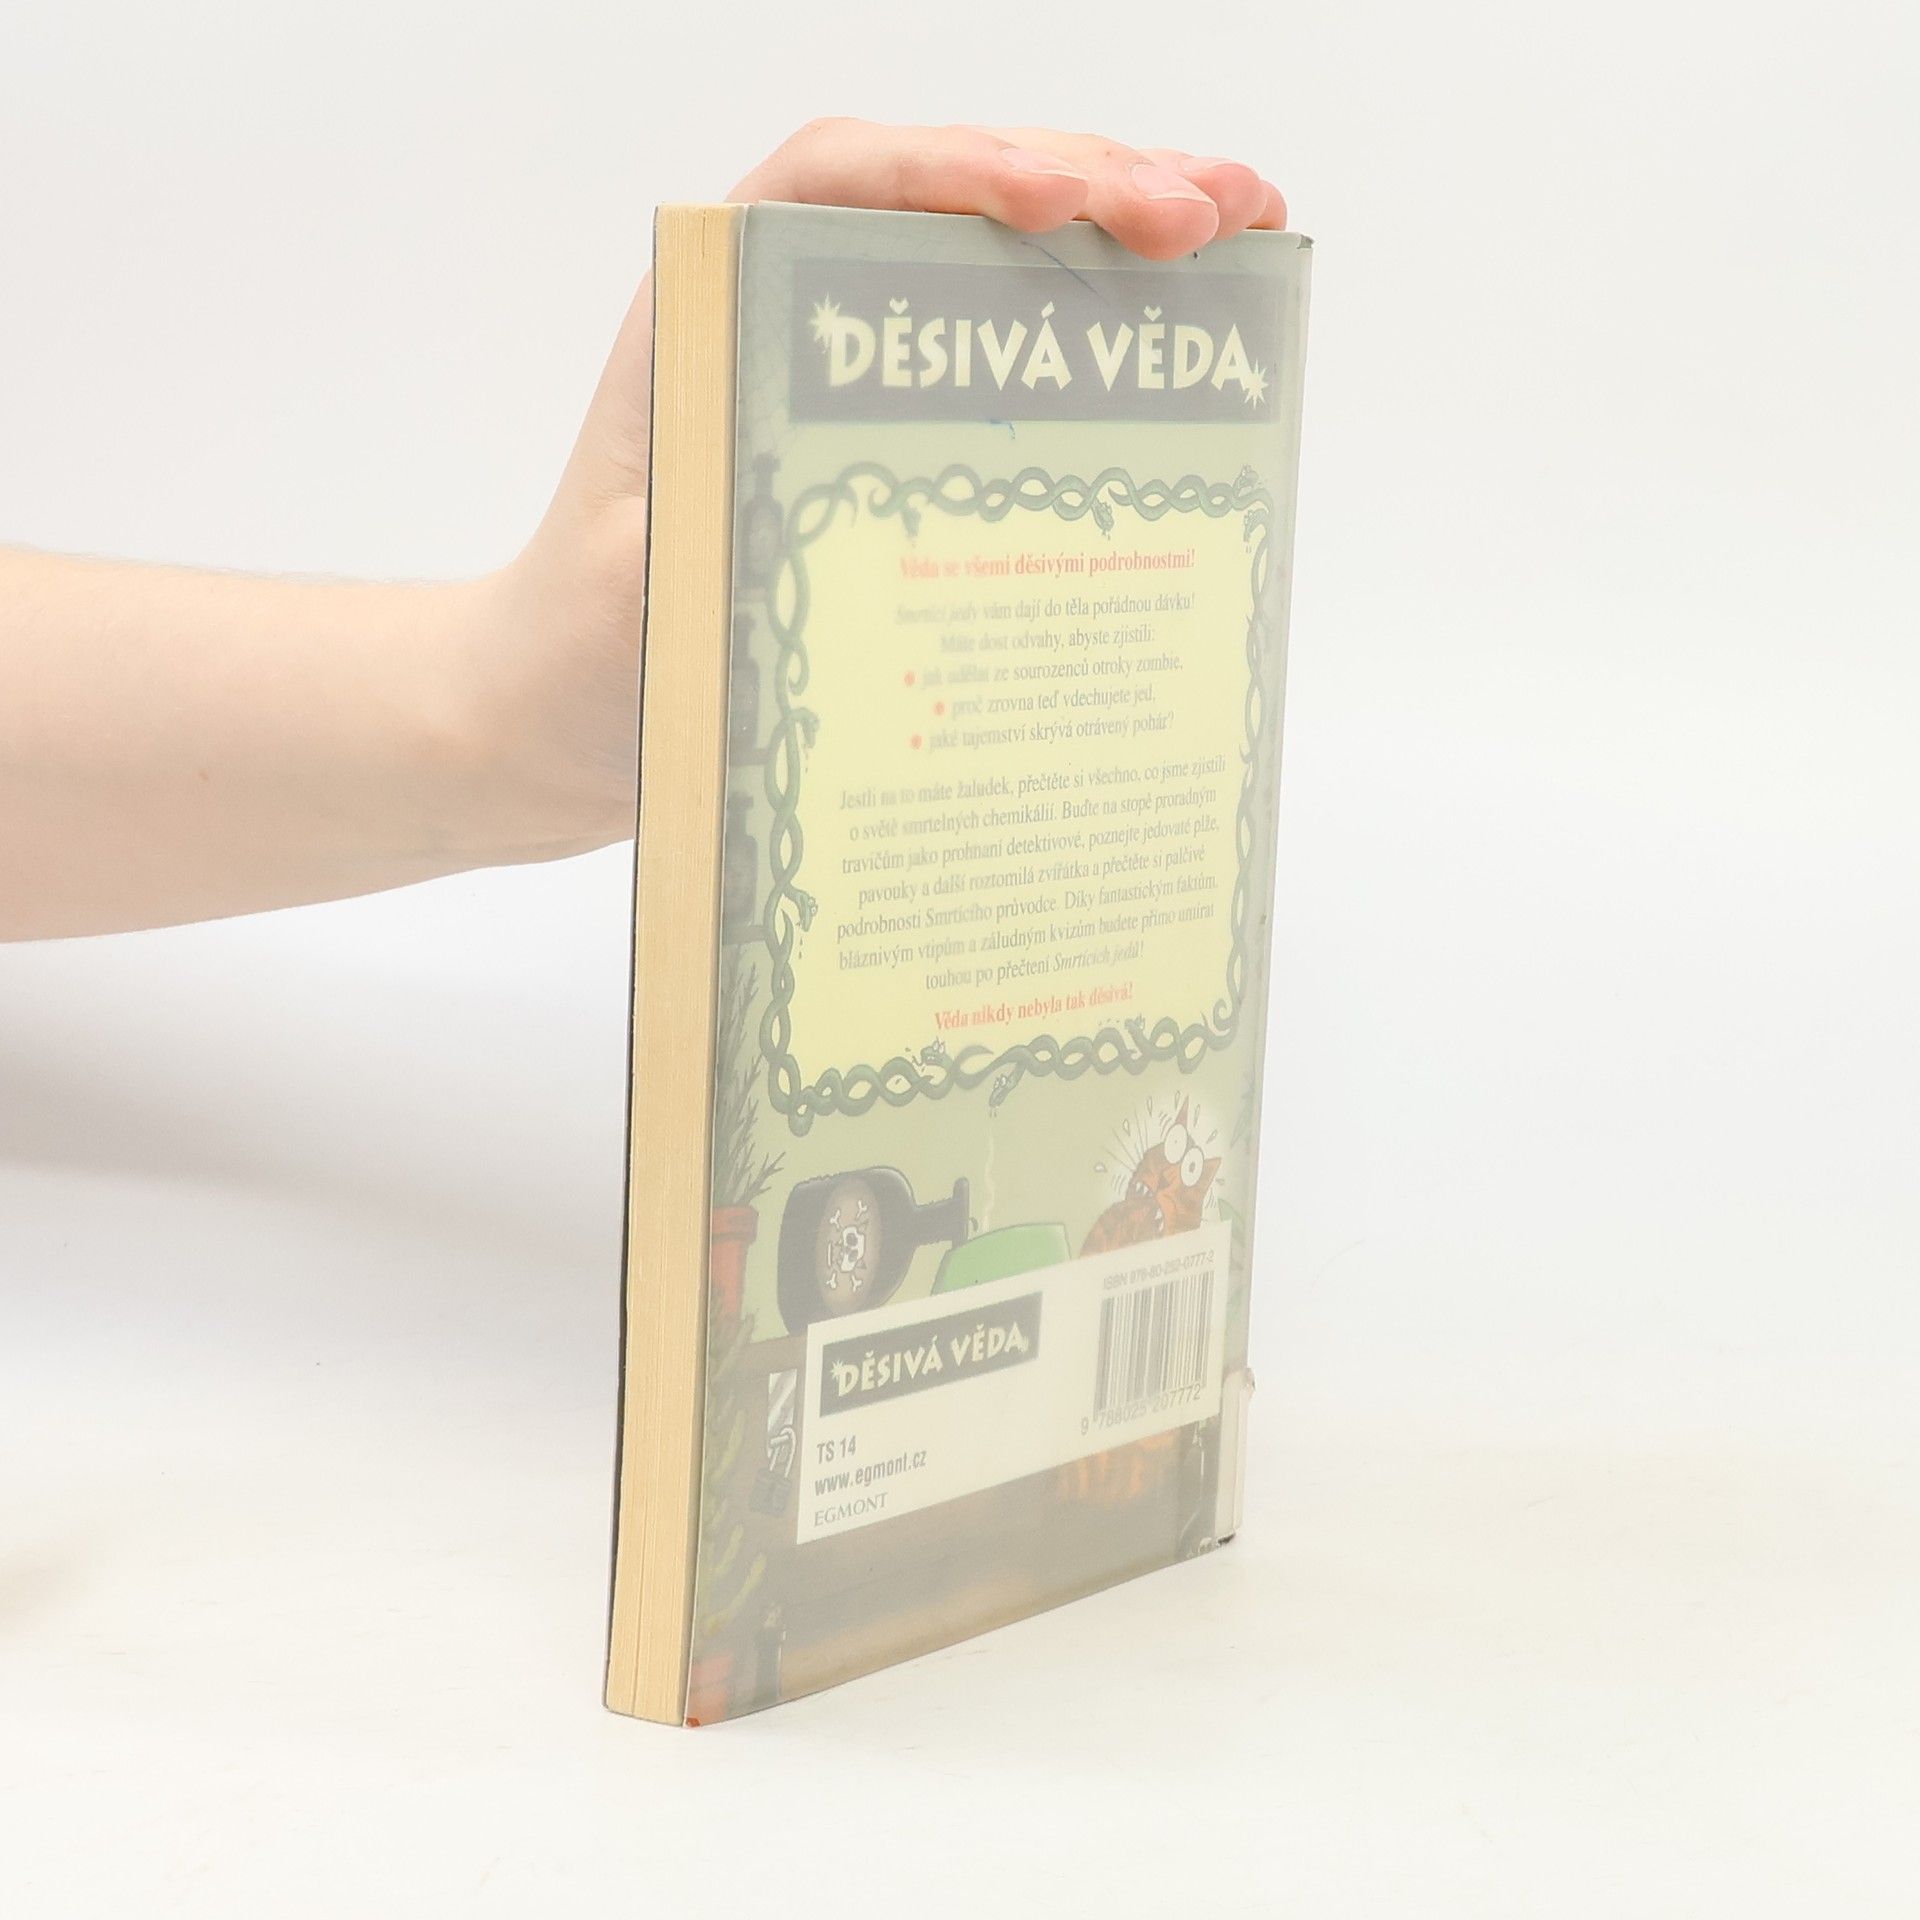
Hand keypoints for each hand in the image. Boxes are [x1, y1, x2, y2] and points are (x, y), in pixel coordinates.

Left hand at [482, 121, 1286, 853]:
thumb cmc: (581, 655)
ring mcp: (848, 368)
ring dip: (1119, 223)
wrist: (560, 713)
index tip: (1056, 206)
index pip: (838, 181)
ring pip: (993, 252)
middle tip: (1211, 215)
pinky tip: (1189, 319)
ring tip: (1244, 223)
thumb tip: (797, 517)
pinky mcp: (892, 432)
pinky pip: (1005, 347)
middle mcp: (782, 315)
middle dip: (1085, 181)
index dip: (955, 169)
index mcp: (708, 315)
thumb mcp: (626, 602)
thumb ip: (686, 549)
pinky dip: (1098, 321)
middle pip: (945, 192)